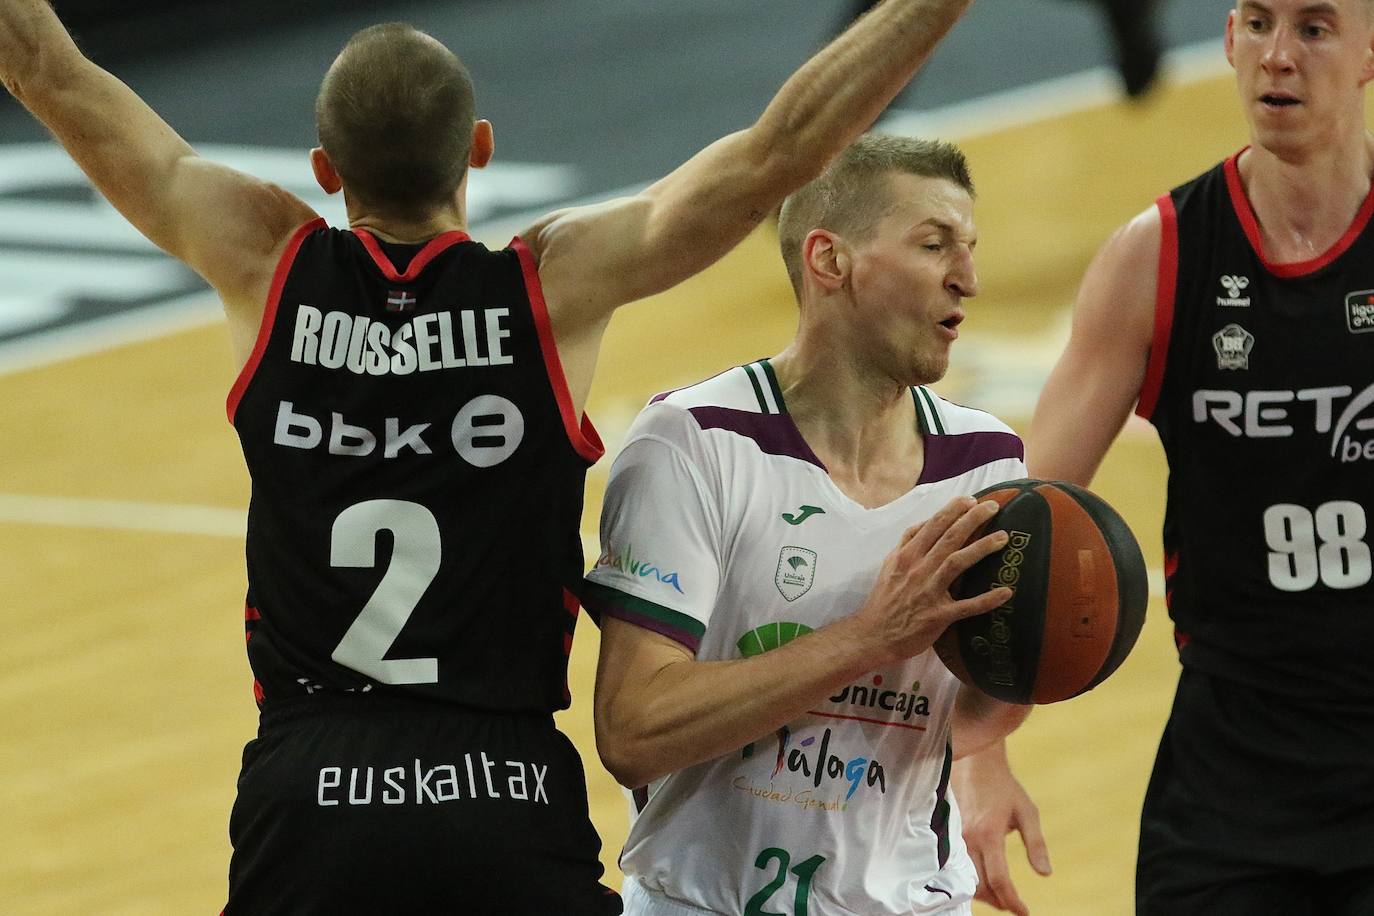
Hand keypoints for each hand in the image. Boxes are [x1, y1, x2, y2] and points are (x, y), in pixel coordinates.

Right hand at [852, 496, 1011, 664]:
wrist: (873, 635)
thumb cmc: (884, 600)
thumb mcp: (889, 565)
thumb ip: (907, 543)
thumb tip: (927, 523)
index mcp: (906, 556)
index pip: (932, 525)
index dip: (953, 510)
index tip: (971, 500)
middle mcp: (917, 570)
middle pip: (949, 538)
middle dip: (972, 519)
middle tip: (993, 507)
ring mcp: (928, 592)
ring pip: (957, 563)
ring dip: (981, 548)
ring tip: (1003, 538)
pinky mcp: (937, 616)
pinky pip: (966, 606)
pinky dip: (987, 599)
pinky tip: (1006, 591)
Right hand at [952, 742, 1050, 915]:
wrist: (975, 763)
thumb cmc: (1004, 787)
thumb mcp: (1027, 812)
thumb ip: (1036, 844)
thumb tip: (1045, 873)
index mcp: (989, 835)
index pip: (999, 880)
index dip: (1013, 901)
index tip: (1024, 912)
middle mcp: (968, 839)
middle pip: (979, 885)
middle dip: (998, 901)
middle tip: (1013, 905)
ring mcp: (955, 837)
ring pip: (966, 878)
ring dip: (983, 892)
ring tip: (1000, 896)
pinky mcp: (948, 834)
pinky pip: (957, 865)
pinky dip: (970, 879)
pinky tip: (981, 880)